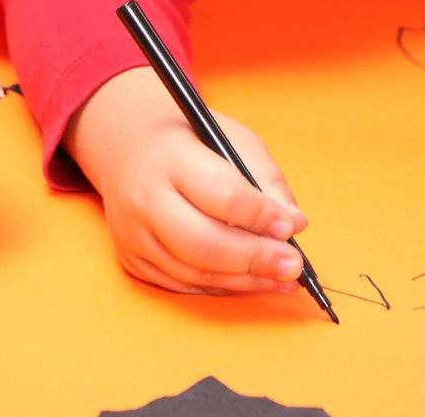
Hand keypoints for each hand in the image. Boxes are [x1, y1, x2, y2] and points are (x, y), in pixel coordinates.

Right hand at [65, 67, 309, 295]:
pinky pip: (184, 284)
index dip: (258, 214)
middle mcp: (145, 199)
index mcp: (170, 157)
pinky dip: (223, 286)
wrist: (129, 149)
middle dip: (254, 258)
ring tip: (283, 278)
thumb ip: (264, 178)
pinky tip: (254, 282)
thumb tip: (295, 223)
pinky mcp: (133, 261)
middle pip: (203, 242)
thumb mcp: (230, 139)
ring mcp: (134, 235)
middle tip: (292, 265)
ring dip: (245, 280)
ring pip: (194, 271)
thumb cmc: (190, 142)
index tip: (290, 227)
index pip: (219, 193)